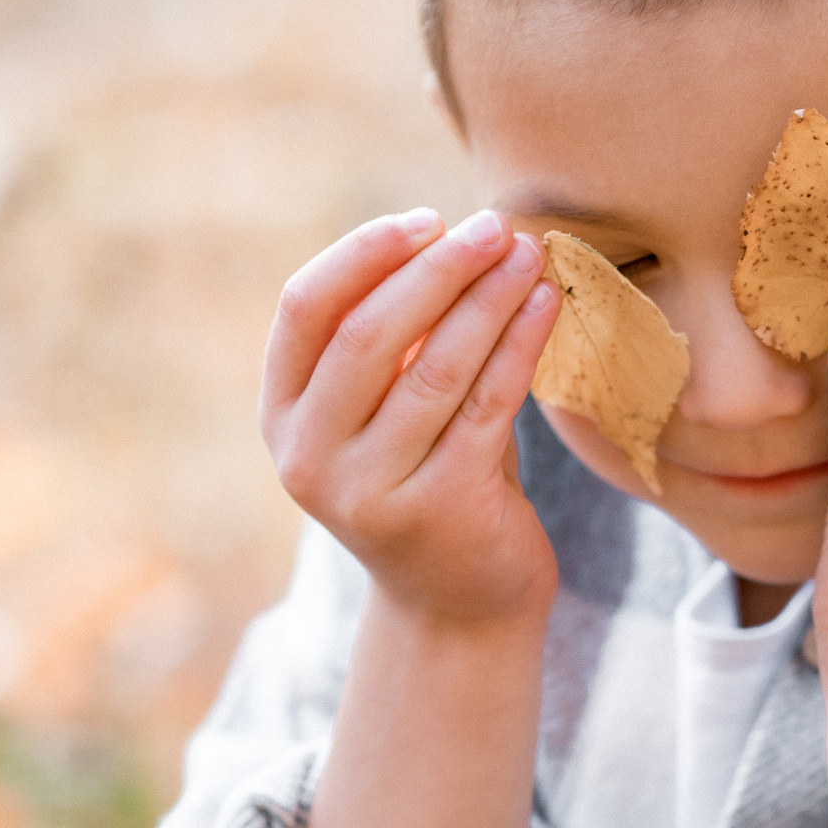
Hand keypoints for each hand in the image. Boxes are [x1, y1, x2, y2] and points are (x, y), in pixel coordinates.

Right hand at [261, 209, 559, 638]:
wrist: (457, 607)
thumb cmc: (428, 482)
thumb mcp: (385, 415)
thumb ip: (390, 343)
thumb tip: (445, 236)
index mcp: (282, 419)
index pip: (304, 310)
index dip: (363, 254)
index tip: (426, 220)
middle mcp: (310, 458)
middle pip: (367, 333)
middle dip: (437, 269)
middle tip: (492, 224)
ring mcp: (369, 491)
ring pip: (433, 367)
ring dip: (487, 299)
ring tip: (528, 254)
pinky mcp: (439, 509)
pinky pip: (486, 406)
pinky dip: (519, 346)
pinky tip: (545, 305)